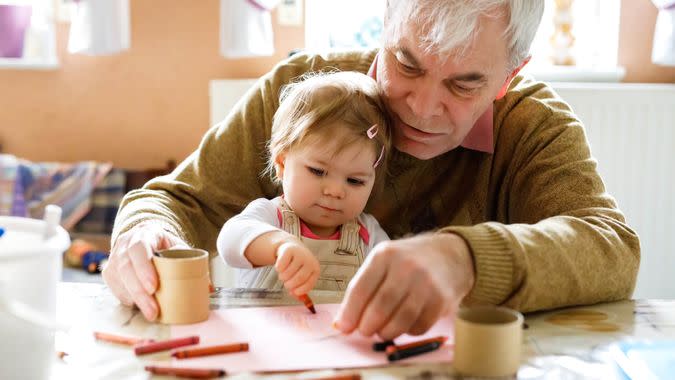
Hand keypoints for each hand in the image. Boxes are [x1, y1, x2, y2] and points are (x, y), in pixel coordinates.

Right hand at [102, 222, 188, 320]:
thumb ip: (191, 263)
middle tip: (153, 310)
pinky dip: (128, 299)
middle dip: (139, 292)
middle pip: (126, 268)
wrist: (147, 239)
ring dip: (134, 299)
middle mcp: (125, 244)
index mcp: (144, 233)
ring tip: (150, 313)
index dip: (144, 268)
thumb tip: (208, 288)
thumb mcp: (179, 247)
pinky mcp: (109, 272)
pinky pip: (114, 288)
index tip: (153, 287)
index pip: (139, 248)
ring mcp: (114, 258)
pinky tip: (139, 307)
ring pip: (118, 280)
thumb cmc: (164, 246)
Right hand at [274, 240, 319, 296]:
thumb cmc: (298, 266)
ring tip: (283, 275)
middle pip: (299, 278)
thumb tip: (298, 298)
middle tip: (286, 284)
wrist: (292, 248)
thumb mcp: (301, 277)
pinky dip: (278, 269)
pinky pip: (280, 265)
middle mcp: (310, 261)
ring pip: (288, 273)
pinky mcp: (289, 250)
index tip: (293, 292)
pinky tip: (280, 266)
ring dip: (282, 277)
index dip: (301, 290)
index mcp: (315, 269)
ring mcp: (300, 254)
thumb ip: (300, 289)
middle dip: (290, 285)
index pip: (309, 283)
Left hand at [333, 233, 474, 339]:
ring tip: (382, 331)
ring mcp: (426, 283)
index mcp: (385, 255)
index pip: (361, 288)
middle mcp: (406, 267)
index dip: (350, 313)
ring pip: (400, 320)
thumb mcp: (383, 262)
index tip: (343, 328)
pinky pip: (419, 326)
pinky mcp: (442, 300)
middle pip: (380, 307)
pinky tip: (404, 325)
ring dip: (386, 332)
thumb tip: (343, 323)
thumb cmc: (407, 262)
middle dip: (367, 326)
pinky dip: (407, 332)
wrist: (449, 255)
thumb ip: (363, 288)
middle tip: (365, 331)